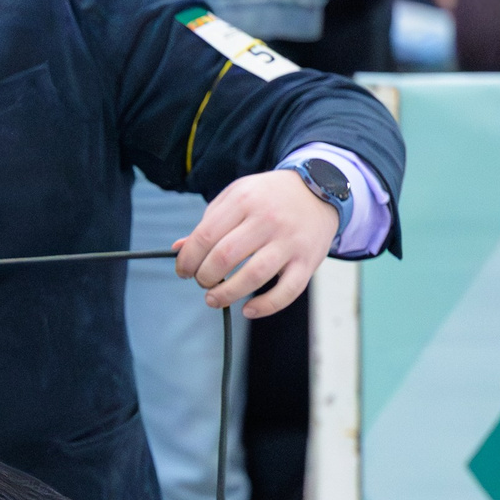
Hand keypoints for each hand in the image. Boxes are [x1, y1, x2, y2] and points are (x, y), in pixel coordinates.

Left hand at [174, 170, 340, 317]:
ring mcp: (290, 241)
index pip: (205, 236)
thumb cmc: (269, 197)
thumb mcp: (237, 196)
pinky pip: (288, 290)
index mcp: (244, 201)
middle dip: (204, 277)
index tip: (183, 271)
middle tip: (202, 282)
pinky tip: (247, 310)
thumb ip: (208, 221)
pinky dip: (266, 306)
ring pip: (254, 276)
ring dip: (227, 294)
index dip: (188, 259)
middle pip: (225, 257)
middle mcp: (268, 220)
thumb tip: (179, 249)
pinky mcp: (308, 261)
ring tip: (214, 299)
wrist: (320, 189)